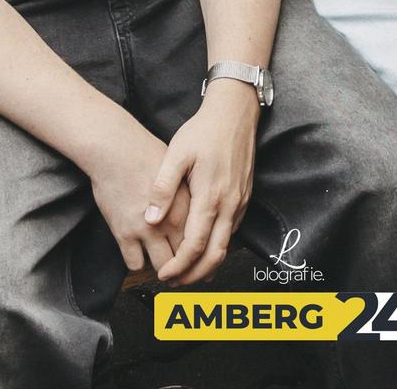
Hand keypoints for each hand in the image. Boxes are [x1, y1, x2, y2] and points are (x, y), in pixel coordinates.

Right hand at [89, 123, 190, 279]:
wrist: (115, 149)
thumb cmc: (145, 155)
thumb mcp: (179, 173)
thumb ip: (190, 199)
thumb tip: (200, 216)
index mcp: (187, 207)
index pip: (201, 242)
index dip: (203, 256)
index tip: (200, 263)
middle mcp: (170, 221)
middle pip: (184, 259)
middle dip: (185, 269)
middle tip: (182, 272)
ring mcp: (146, 230)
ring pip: (162, 266)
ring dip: (163, 269)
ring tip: (163, 267)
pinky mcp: (124, 233)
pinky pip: (135, 264)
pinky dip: (138, 263)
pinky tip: (139, 254)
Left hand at [145, 83, 259, 284]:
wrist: (236, 112)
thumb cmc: (204, 131)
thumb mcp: (177, 154)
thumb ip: (163, 188)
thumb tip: (151, 218)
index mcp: (210, 197)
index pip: (195, 245)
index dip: (179, 266)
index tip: (163, 275)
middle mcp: (229, 205)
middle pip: (215, 255)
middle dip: (194, 275)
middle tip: (174, 283)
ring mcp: (240, 202)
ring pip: (226, 245)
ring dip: (207, 264)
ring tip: (186, 271)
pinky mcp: (245, 197)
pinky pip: (232, 231)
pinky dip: (218, 247)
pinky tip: (203, 247)